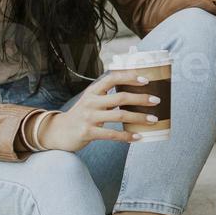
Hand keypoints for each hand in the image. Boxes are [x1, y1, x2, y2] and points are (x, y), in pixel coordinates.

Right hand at [37, 68, 161, 151]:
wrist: (58, 132)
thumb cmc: (81, 115)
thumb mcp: (91, 101)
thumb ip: (107, 96)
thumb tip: (134, 93)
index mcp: (93, 91)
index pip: (112, 78)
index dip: (129, 77)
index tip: (146, 80)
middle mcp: (91, 101)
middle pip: (120, 97)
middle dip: (141, 99)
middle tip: (157, 100)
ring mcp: (89, 117)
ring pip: (120, 116)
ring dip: (139, 117)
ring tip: (153, 120)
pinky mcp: (88, 132)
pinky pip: (112, 135)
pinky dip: (127, 136)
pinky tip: (138, 137)